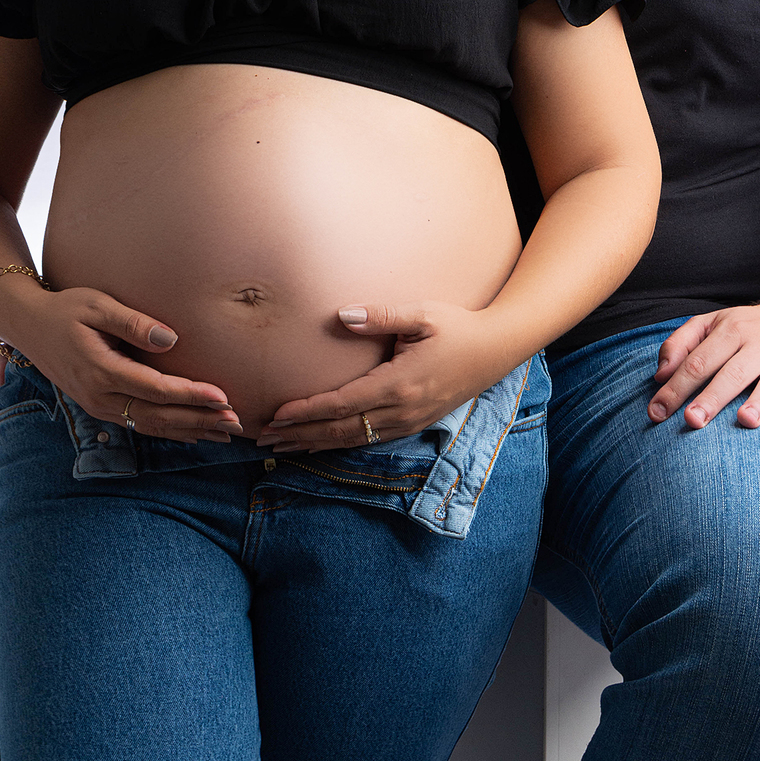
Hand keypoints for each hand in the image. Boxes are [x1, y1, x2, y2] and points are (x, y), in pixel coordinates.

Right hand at [0, 278, 242, 442]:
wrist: (28, 326)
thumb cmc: (66, 308)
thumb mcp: (97, 304)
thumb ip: (133, 322)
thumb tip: (172, 339)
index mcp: (101, 370)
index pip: (155, 389)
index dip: (191, 394)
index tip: (223, 395)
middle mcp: (99, 396)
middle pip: (157, 415)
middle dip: (199, 420)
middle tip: (236, 422)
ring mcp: (98, 406)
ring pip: (150, 425)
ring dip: (189, 430)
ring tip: (225, 433)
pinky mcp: (100, 407)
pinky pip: (139, 424)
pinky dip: (169, 431)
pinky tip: (194, 434)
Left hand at [255, 302, 507, 452]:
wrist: (496, 350)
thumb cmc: (458, 326)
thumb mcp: (423, 314)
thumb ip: (380, 316)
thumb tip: (340, 316)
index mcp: (400, 385)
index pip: (343, 404)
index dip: (307, 411)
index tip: (277, 414)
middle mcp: (402, 411)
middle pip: (341, 431)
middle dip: (301, 435)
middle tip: (263, 438)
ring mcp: (409, 422)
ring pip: (353, 440)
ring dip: (315, 444)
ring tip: (282, 446)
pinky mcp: (413, 423)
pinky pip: (369, 440)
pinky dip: (340, 443)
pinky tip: (321, 443)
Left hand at [647, 303, 759, 447]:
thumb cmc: (749, 328)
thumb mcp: (711, 323)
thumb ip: (680, 343)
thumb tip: (659, 375)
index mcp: (732, 330)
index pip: (698, 361)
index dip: (676, 387)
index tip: (656, 412)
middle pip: (732, 373)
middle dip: (711, 397)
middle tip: (692, 421)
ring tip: (745, 421)